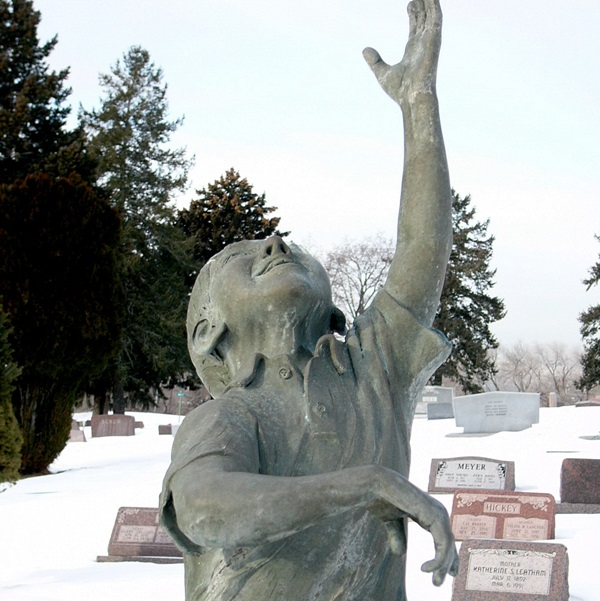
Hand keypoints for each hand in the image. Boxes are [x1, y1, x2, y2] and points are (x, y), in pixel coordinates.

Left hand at [363, 0, 442, 105]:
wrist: (412, 98)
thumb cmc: (400, 91)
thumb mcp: (382, 72)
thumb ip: (375, 61)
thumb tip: (365, 50)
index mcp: (414, 50)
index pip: (416, 27)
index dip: (414, 14)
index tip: (410, 3)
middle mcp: (423, 44)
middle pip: (424, 19)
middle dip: (422, 5)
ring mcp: (430, 42)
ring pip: (431, 15)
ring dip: (429, 2)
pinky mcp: (434, 41)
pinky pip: (435, 18)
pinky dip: (434, 6)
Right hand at [367, 466, 458, 585]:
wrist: (377, 486)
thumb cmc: (382, 498)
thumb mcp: (391, 522)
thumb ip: (397, 535)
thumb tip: (400, 554)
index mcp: (429, 511)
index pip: (445, 537)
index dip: (447, 557)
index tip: (448, 575)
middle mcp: (438, 511)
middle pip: (448, 543)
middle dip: (446, 565)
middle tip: (437, 584)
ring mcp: (438, 513)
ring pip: (448, 546)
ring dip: (442, 566)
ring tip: (434, 581)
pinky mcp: (435, 516)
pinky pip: (443, 544)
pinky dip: (438, 560)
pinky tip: (426, 569)